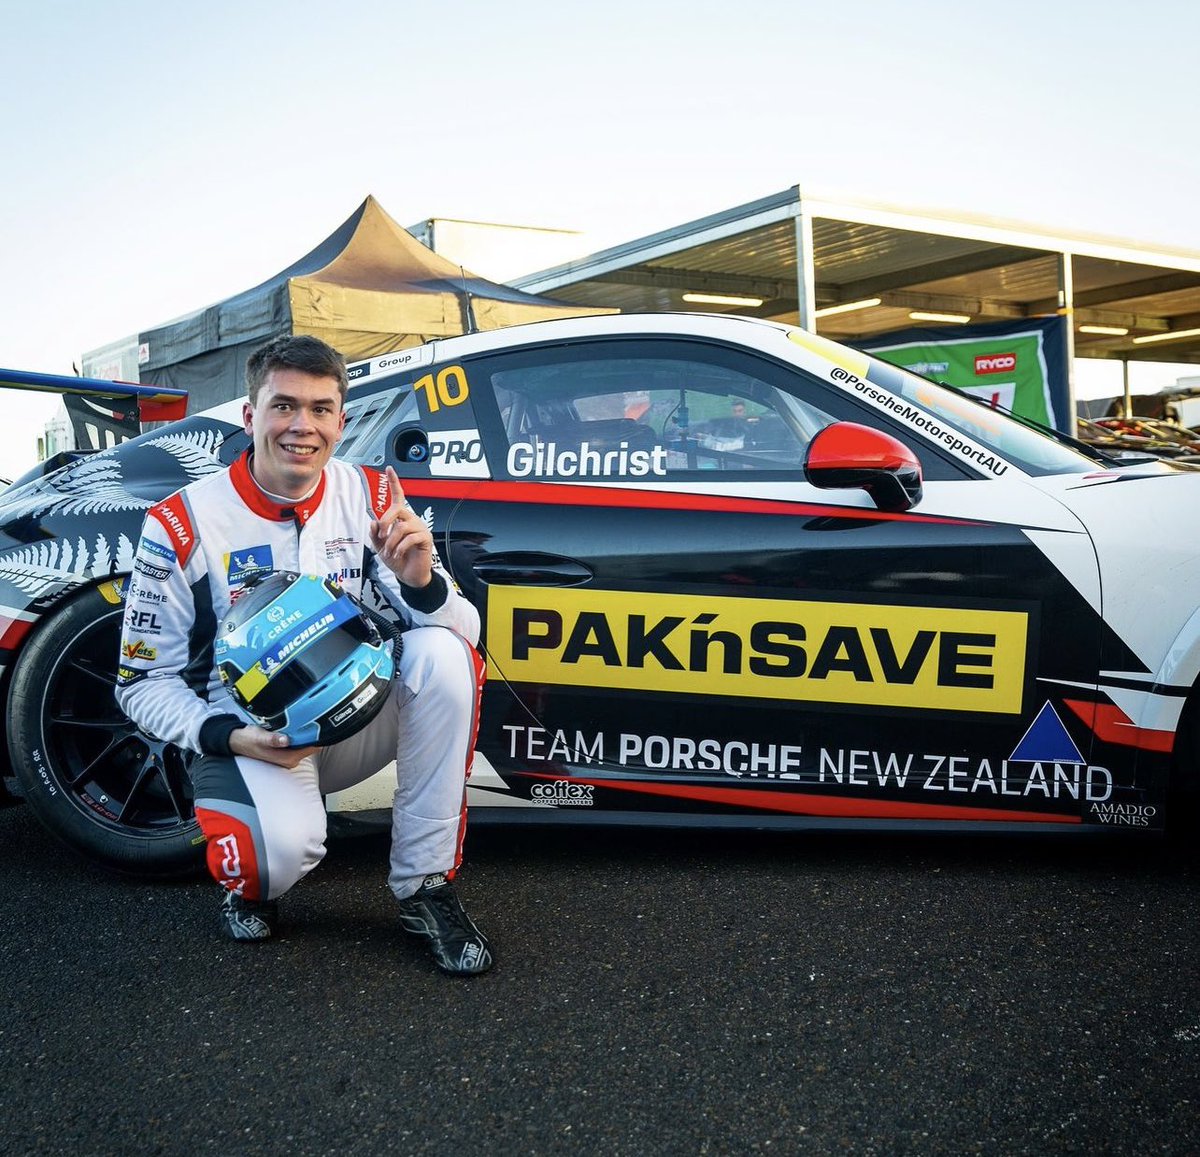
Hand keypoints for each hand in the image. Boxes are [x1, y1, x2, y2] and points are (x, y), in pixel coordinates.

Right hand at [229, 724, 317, 768]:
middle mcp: (289, 760)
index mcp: (286, 759)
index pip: (311, 749)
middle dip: (315, 734)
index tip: (324, 725)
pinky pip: (299, 743)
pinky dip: (302, 735)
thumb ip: (273, 739)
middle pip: (310, 747)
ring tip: (311, 719)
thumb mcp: (260, 737)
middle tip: (319, 718)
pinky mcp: (286, 752)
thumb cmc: (248, 740)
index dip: (319, 737)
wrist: (238, 741)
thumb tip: (285, 740)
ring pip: (305, 744)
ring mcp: (288, 756)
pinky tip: (301, 726)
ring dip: (308, 734)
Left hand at [369, 466, 433, 587]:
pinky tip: (398, 554)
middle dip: (386, 522)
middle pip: (397, 509)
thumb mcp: (380, 546)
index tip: (389, 469)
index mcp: (401, 519)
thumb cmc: (397, 559)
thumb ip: (376, 534)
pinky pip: (410, 538)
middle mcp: (411, 520)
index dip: (394, 483)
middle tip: (382, 536)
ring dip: (391, 542)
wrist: (409, 575)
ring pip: (401, 527)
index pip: (398, 497)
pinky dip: (400, 548)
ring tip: (390, 552)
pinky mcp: (425, 539)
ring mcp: (419, 528)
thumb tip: (374, 522)